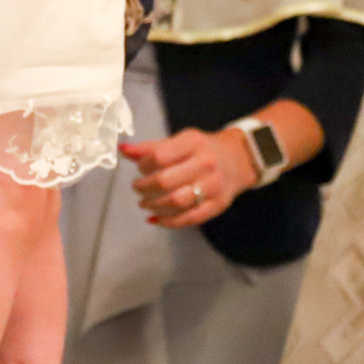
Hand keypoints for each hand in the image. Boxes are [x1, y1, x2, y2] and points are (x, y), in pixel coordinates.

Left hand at [120, 128, 256, 227]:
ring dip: (154, 205)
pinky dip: (167, 221)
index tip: (139, 169)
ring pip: (176, 202)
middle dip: (144, 188)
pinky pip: (188, 218)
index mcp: (194, 143)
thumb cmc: (203, 149)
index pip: (159, 156)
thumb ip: (152, 148)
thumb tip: (123, 150)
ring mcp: (213, 186)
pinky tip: (155, 218)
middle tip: (137, 188)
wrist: (240, 159)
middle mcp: (206, 163)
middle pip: (165, 182)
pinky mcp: (217, 205)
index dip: (143, 166)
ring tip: (145, 203)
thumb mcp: (181, 141)